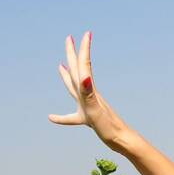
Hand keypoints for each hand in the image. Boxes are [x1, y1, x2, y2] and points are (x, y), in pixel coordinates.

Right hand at [48, 32, 129, 149]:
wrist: (122, 141)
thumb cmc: (109, 128)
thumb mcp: (96, 111)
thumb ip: (89, 94)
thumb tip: (85, 77)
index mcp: (88, 91)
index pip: (84, 66)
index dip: (84, 49)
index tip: (86, 33)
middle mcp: (88, 95)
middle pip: (77, 70)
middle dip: (73, 54)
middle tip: (69, 38)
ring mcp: (88, 105)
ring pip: (74, 87)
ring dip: (67, 75)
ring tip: (61, 65)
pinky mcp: (88, 118)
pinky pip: (71, 116)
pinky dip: (61, 117)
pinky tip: (52, 117)